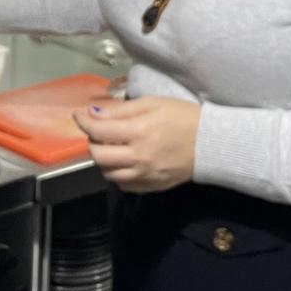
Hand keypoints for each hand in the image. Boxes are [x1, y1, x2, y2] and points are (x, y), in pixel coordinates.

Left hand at [72, 97, 200, 192]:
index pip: (98, 130)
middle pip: (98, 155)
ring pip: (108, 173)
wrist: (211, 143)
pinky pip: (123, 185)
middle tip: (98, 132)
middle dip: (92, 141)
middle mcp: (138, 157)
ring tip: (111, 147)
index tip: (79, 116)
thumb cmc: (182, 117)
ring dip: (103, 159)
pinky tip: (124, 162)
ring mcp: (145, 175)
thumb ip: (121, 110)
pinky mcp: (151, 186)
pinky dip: (117, 174)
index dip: (83, 121)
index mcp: (139, 131)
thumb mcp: (152, 103)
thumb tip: (93, 114)